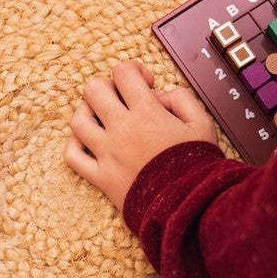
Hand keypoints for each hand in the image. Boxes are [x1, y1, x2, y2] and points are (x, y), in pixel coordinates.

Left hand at [65, 60, 216, 209]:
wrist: (189, 206)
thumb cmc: (198, 166)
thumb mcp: (203, 123)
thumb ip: (182, 99)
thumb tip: (160, 96)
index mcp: (147, 112)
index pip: (123, 72)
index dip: (134, 71)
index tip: (146, 86)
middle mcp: (121, 129)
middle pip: (93, 90)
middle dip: (107, 87)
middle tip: (121, 99)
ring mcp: (107, 153)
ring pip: (77, 121)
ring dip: (87, 113)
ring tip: (102, 118)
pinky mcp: (101, 177)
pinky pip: (73, 157)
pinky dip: (75, 146)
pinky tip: (89, 144)